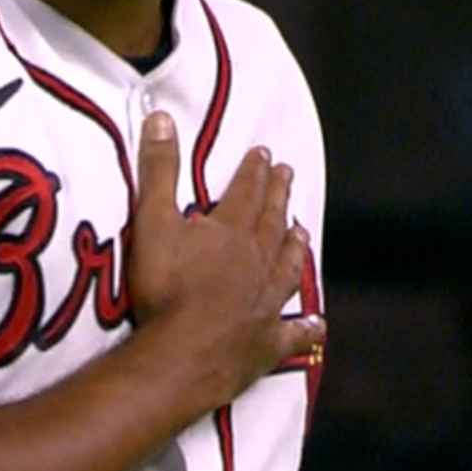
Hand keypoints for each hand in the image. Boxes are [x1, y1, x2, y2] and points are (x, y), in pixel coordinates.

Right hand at [125, 111, 322, 408]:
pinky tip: (318, 324)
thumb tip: (161, 117)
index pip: (246, 192)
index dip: (254, 171)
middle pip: (271, 223)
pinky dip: (306, 328)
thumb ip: (159, 171)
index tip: (265, 153)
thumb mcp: (153, 221)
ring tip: (302, 232)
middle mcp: (257, 263)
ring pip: (287, 268)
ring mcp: (267, 303)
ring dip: (294, 248)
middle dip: (278, 196)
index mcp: (231, 232)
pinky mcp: (268, 342)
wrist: (183, 353)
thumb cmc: (165, 289)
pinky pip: (293, 333)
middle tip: (288, 175)